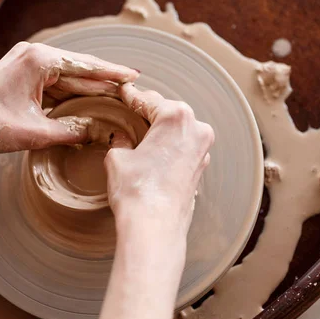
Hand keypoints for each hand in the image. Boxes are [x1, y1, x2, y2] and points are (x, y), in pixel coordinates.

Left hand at [0, 42, 139, 152]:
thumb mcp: (37, 132)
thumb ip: (72, 132)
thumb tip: (99, 134)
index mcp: (39, 60)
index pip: (86, 66)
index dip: (112, 73)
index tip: (134, 75)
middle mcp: (34, 54)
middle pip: (79, 69)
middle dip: (104, 80)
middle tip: (131, 87)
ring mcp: (27, 61)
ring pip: (68, 76)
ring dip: (89, 87)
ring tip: (116, 94)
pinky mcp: (23, 72)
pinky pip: (54, 81)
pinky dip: (71, 91)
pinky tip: (89, 98)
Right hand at [105, 84, 213, 231]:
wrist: (154, 227)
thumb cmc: (137, 191)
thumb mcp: (118, 157)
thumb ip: (120, 140)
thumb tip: (120, 138)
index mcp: (176, 117)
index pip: (148, 99)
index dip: (131, 95)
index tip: (124, 91)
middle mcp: (196, 130)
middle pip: (168, 112)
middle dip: (148, 111)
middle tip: (129, 108)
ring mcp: (202, 151)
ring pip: (178, 130)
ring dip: (160, 129)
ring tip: (139, 132)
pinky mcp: (200, 169)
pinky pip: (182, 148)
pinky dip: (168, 146)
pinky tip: (152, 153)